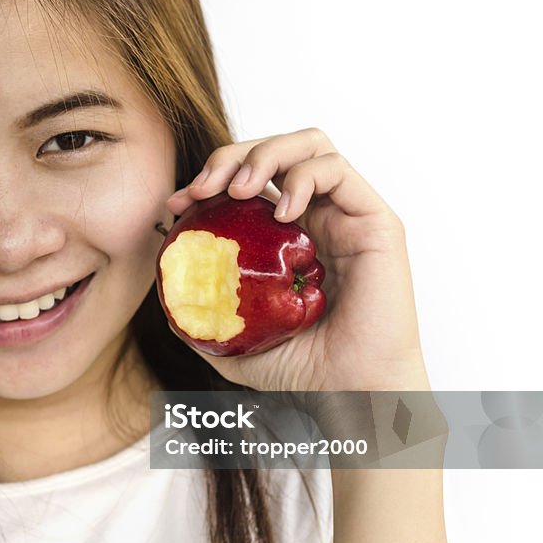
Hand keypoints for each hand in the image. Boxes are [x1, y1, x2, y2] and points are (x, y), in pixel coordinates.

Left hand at [166, 127, 430, 393]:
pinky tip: (283, 213)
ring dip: (265, 154)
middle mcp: (321, 216)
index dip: (212, 177)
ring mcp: (348, 215)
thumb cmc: (304, 373)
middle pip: (276, 151)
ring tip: (238, 190)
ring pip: (309, 145)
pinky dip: (302, 177)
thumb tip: (166, 291)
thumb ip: (204, 316)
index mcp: (291, 235)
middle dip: (231, 155)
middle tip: (203, 188)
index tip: (179, 203)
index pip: (250, 179)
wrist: (352, 396)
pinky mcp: (376, 220)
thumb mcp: (234, 343)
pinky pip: (338, 170)